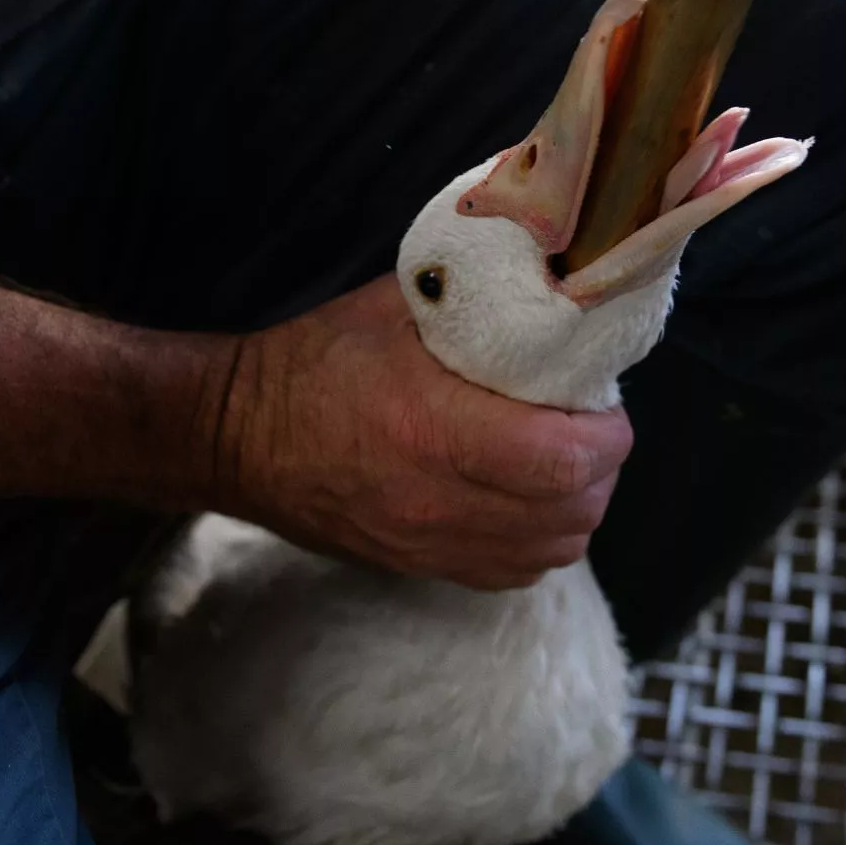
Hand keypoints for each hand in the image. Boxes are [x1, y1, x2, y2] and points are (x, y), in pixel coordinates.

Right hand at [213, 275, 632, 589]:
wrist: (238, 436)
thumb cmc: (315, 360)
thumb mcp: (395, 306)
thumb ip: (478, 294)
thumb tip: (551, 270)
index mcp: (433, 427)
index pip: (561, 459)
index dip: (607, 436)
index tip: (607, 407)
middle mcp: (438, 500)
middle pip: (569, 513)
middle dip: (601, 470)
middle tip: (591, 427)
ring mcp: (428, 544)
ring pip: (550, 552)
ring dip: (576, 508)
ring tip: (564, 463)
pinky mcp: (418, 567)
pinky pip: (513, 574)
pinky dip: (539, 541)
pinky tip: (527, 501)